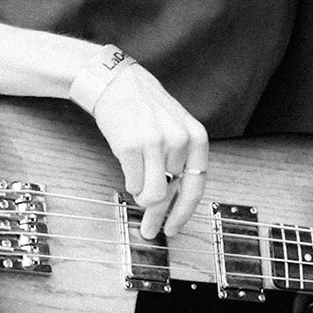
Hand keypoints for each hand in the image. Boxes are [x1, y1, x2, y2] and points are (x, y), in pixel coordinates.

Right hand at [89, 61, 209, 241]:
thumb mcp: (175, 129)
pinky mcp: (130, 146)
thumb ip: (179, 162)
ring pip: (151, 195)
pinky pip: (132, 183)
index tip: (174, 228)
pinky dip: (129, 181)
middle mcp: (179, 140)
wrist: (117, 83)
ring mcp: (155, 143)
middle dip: (157, 215)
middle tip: (149, 230)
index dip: (184, 213)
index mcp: (195, 137)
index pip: (196, 186)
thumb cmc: (146, 108)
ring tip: (137, 183)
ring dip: (142, 195)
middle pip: (170, 194)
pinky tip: (129, 166)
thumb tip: (172, 204)